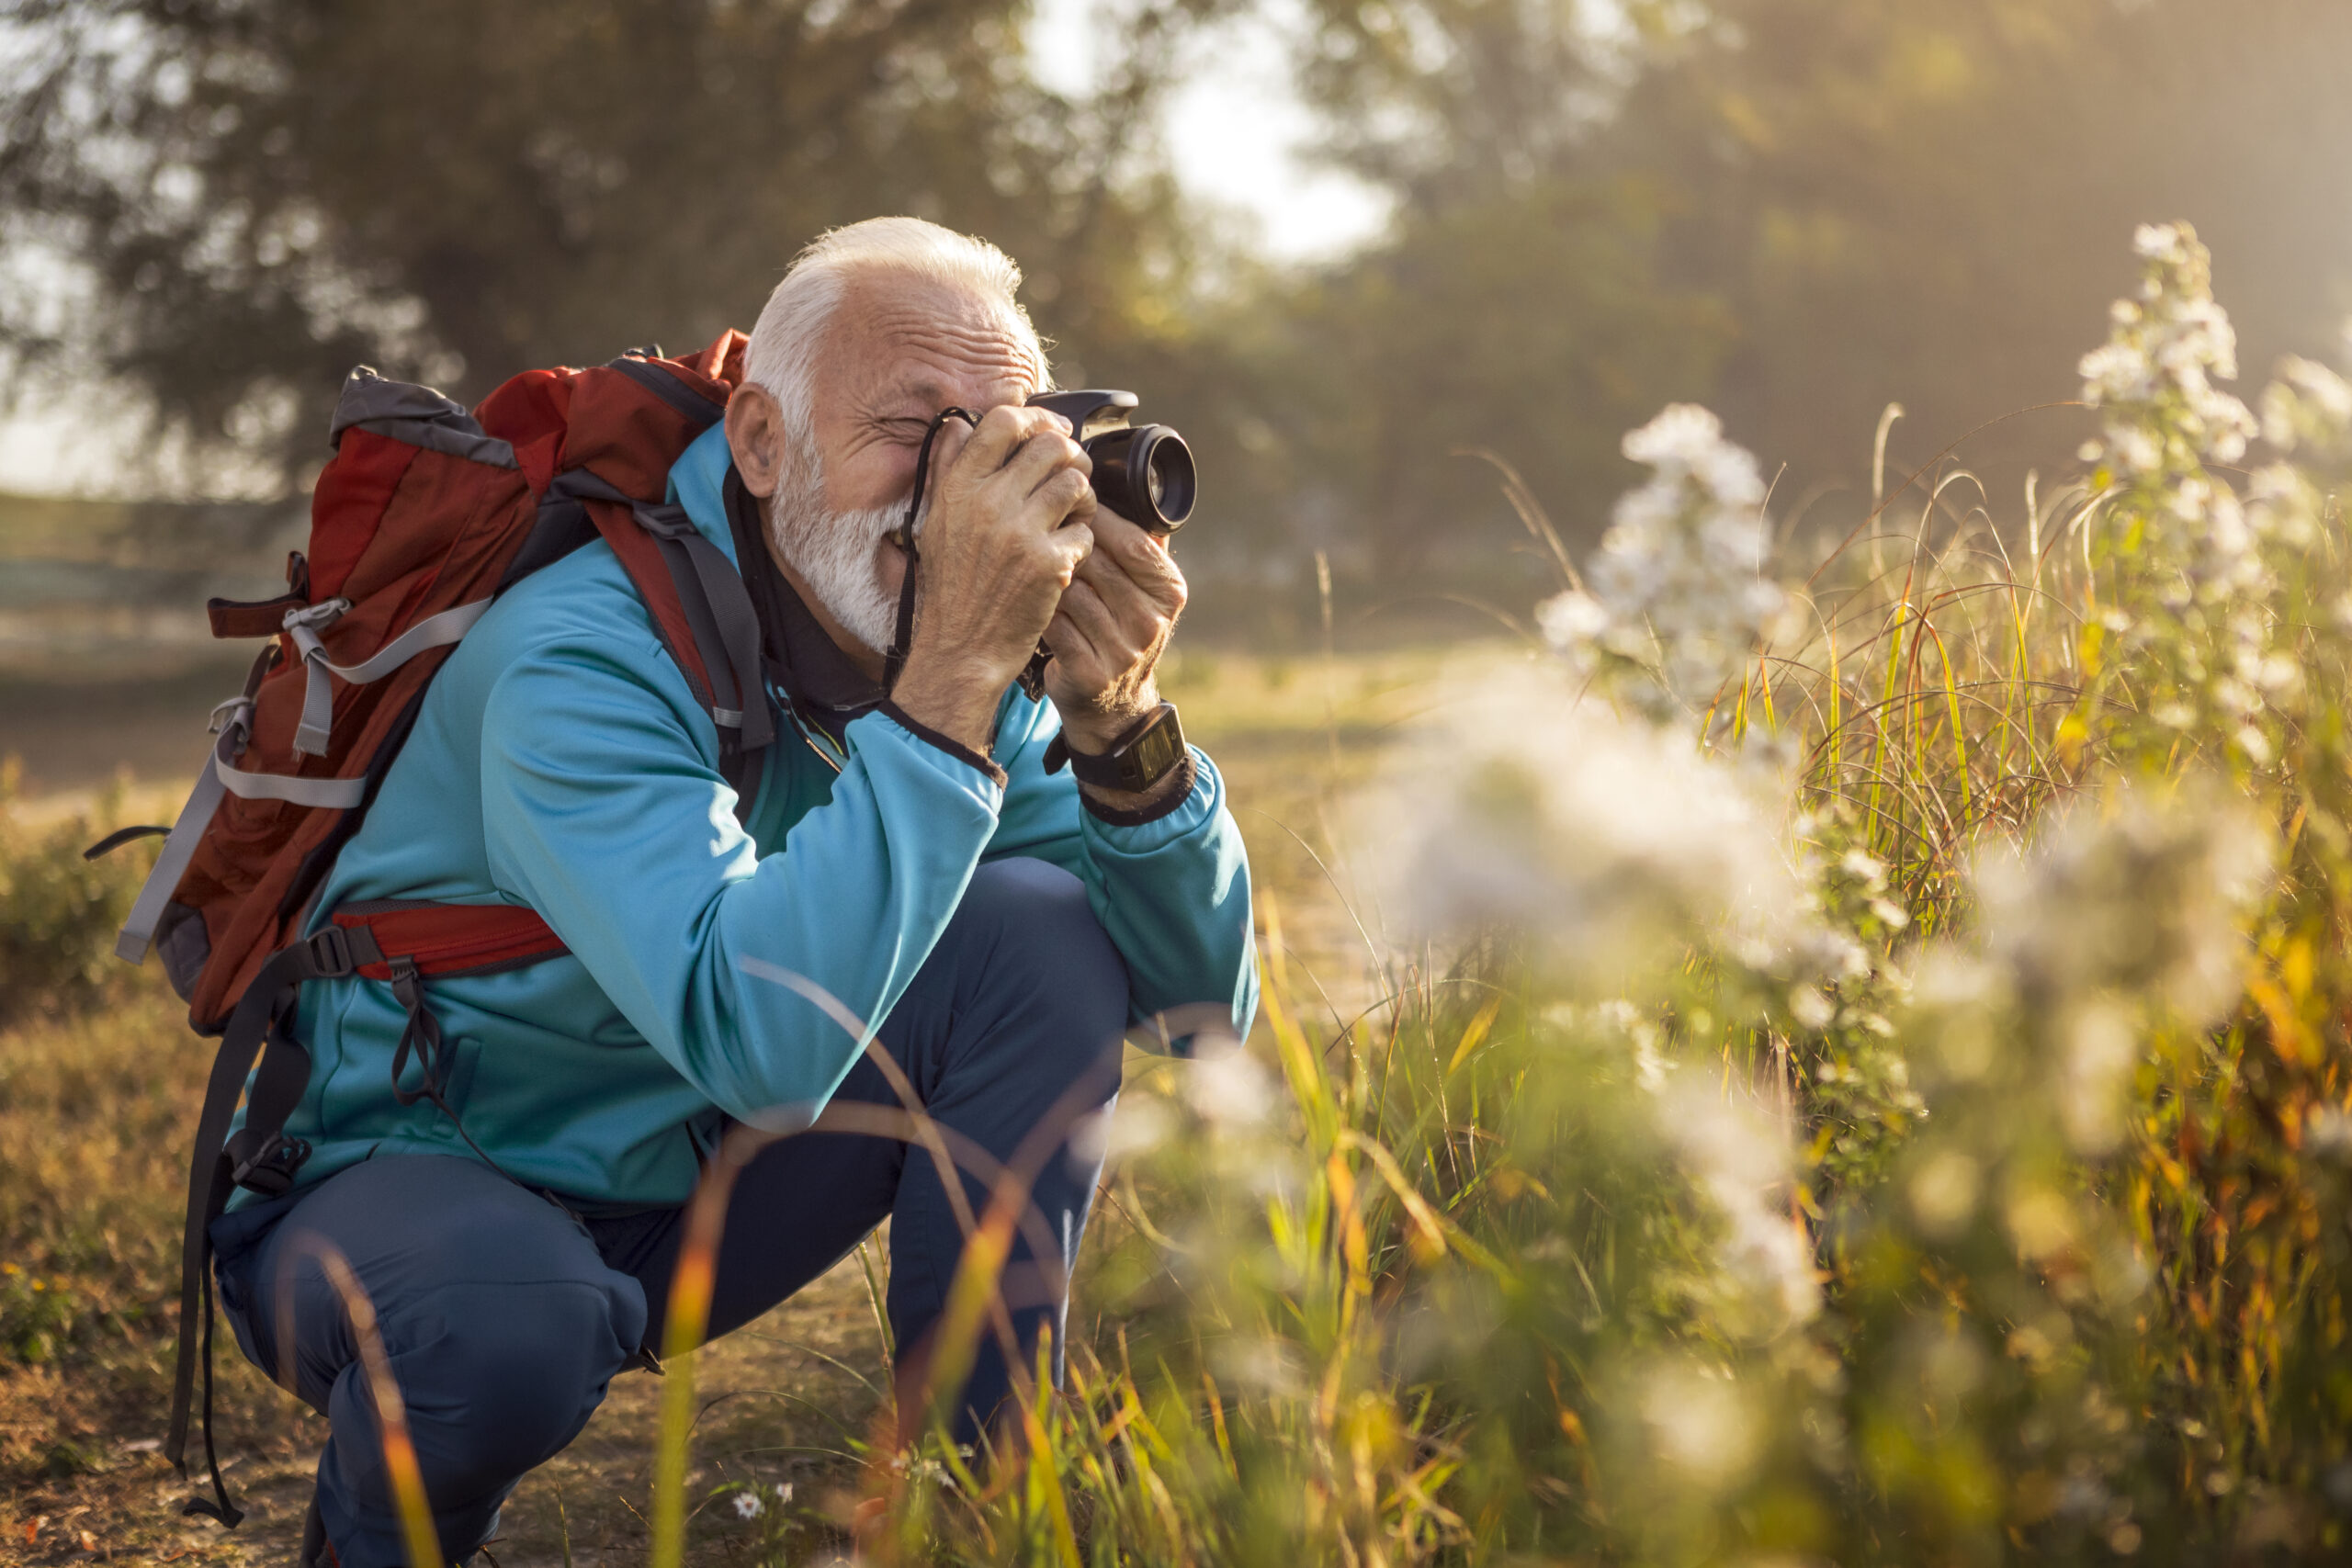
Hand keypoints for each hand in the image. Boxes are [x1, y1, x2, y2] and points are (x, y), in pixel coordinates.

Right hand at [892, 405, 1096, 750]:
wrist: (961, 649)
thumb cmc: (951, 587)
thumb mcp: (934, 523)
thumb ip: (947, 469)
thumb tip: (959, 424)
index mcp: (958, 487)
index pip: (1004, 420)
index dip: (1037, 417)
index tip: (1050, 431)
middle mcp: (988, 503)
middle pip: (1051, 445)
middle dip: (1071, 456)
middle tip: (1072, 475)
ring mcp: (1020, 533)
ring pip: (1077, 483)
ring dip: (1083, 496)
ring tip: (1074, 514)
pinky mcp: (1049, 563)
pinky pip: (1085, 530)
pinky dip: (1082, 541)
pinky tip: (1067, 555)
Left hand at [1042, 509, 1187, 753]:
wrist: (1113, 707)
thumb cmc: (1119, 631)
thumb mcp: (1144, 591)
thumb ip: (1141, 546)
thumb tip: (1133, 487)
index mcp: (1169, 591)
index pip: (1134, 541)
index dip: (1098, 520)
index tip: (1070, 505)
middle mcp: (1151, 621)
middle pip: (1098, 563)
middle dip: (1065, 544)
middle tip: (1038, 530)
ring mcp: (1123, 650)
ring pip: (1071, 591)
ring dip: (1047, 576)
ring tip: (1029, 566)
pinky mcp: (1090, 672)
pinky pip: (1053, 623)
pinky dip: (1037, 608)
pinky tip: (1026, 601)